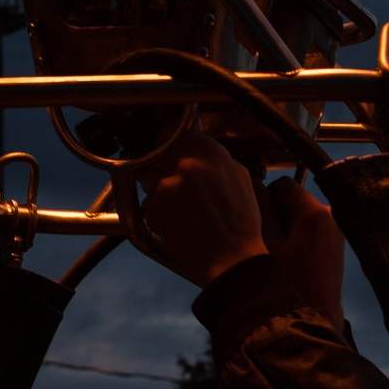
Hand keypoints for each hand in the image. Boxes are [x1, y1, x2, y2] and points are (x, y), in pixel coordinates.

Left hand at [139, 127, 267, 288]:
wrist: (231, 258)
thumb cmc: (240, 222)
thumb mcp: (239, 177)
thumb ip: (215, 155)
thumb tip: (199, 140)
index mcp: (210, 153)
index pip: (173, 130)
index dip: (168, 138)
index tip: (166, 143)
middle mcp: (186, 165)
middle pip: (158, 153)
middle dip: (163, 164)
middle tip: (176, 182)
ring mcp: (167, 186)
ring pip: (149, 177)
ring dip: (158, 187)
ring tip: (181, 206)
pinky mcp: (154, 208)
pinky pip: (149, 201)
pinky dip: (158, 209)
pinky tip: (177, 220)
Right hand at [258, 177, 345, 331]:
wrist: (304, 326)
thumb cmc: (282, 288)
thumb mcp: (261, 244)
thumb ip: (255, 208)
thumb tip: (248, 182)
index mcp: (315, 213)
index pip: (282, 185)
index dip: (263, 200)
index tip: (254, 223)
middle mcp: (332, 218)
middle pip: (291, 201)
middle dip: (274, 216)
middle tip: (263, 243)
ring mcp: (336, 234)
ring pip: (298, 217)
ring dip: (283, 230)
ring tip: (274, 256)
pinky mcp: (335, 248)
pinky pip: (308, 232)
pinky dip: (294, 240)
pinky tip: (286, 263)